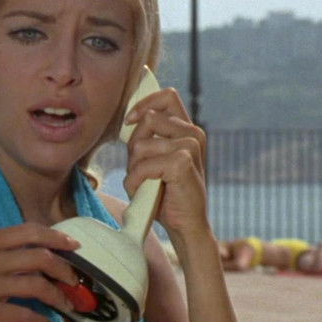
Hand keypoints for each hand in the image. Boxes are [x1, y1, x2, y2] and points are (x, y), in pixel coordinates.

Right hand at [0, 223, 79, 321]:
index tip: (74, 245)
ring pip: (37, 286)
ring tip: (67, 306)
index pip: (31, 231)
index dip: (57, 237)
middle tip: (75, 281)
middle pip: (41, 258)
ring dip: (59, 297)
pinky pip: (22, 316)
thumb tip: (23, 258)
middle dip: (65, 269)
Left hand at [122, 87, 207, 236]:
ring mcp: (190, 146)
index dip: (143, 104)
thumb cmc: (166, 194)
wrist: (185, 225)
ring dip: (134, 169)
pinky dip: (136, 182)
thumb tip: (129, 118)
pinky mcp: (183, 163)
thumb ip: (146, 138)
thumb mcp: (153, 159)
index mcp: (188, 130)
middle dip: (134, 147)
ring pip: (141, 145)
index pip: (167, 96)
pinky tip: (146, 192)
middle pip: (147, 120)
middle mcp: (193, 134)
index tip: (129, 121)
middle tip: (143, 171)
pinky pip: (143, 165)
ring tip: (147, 184)